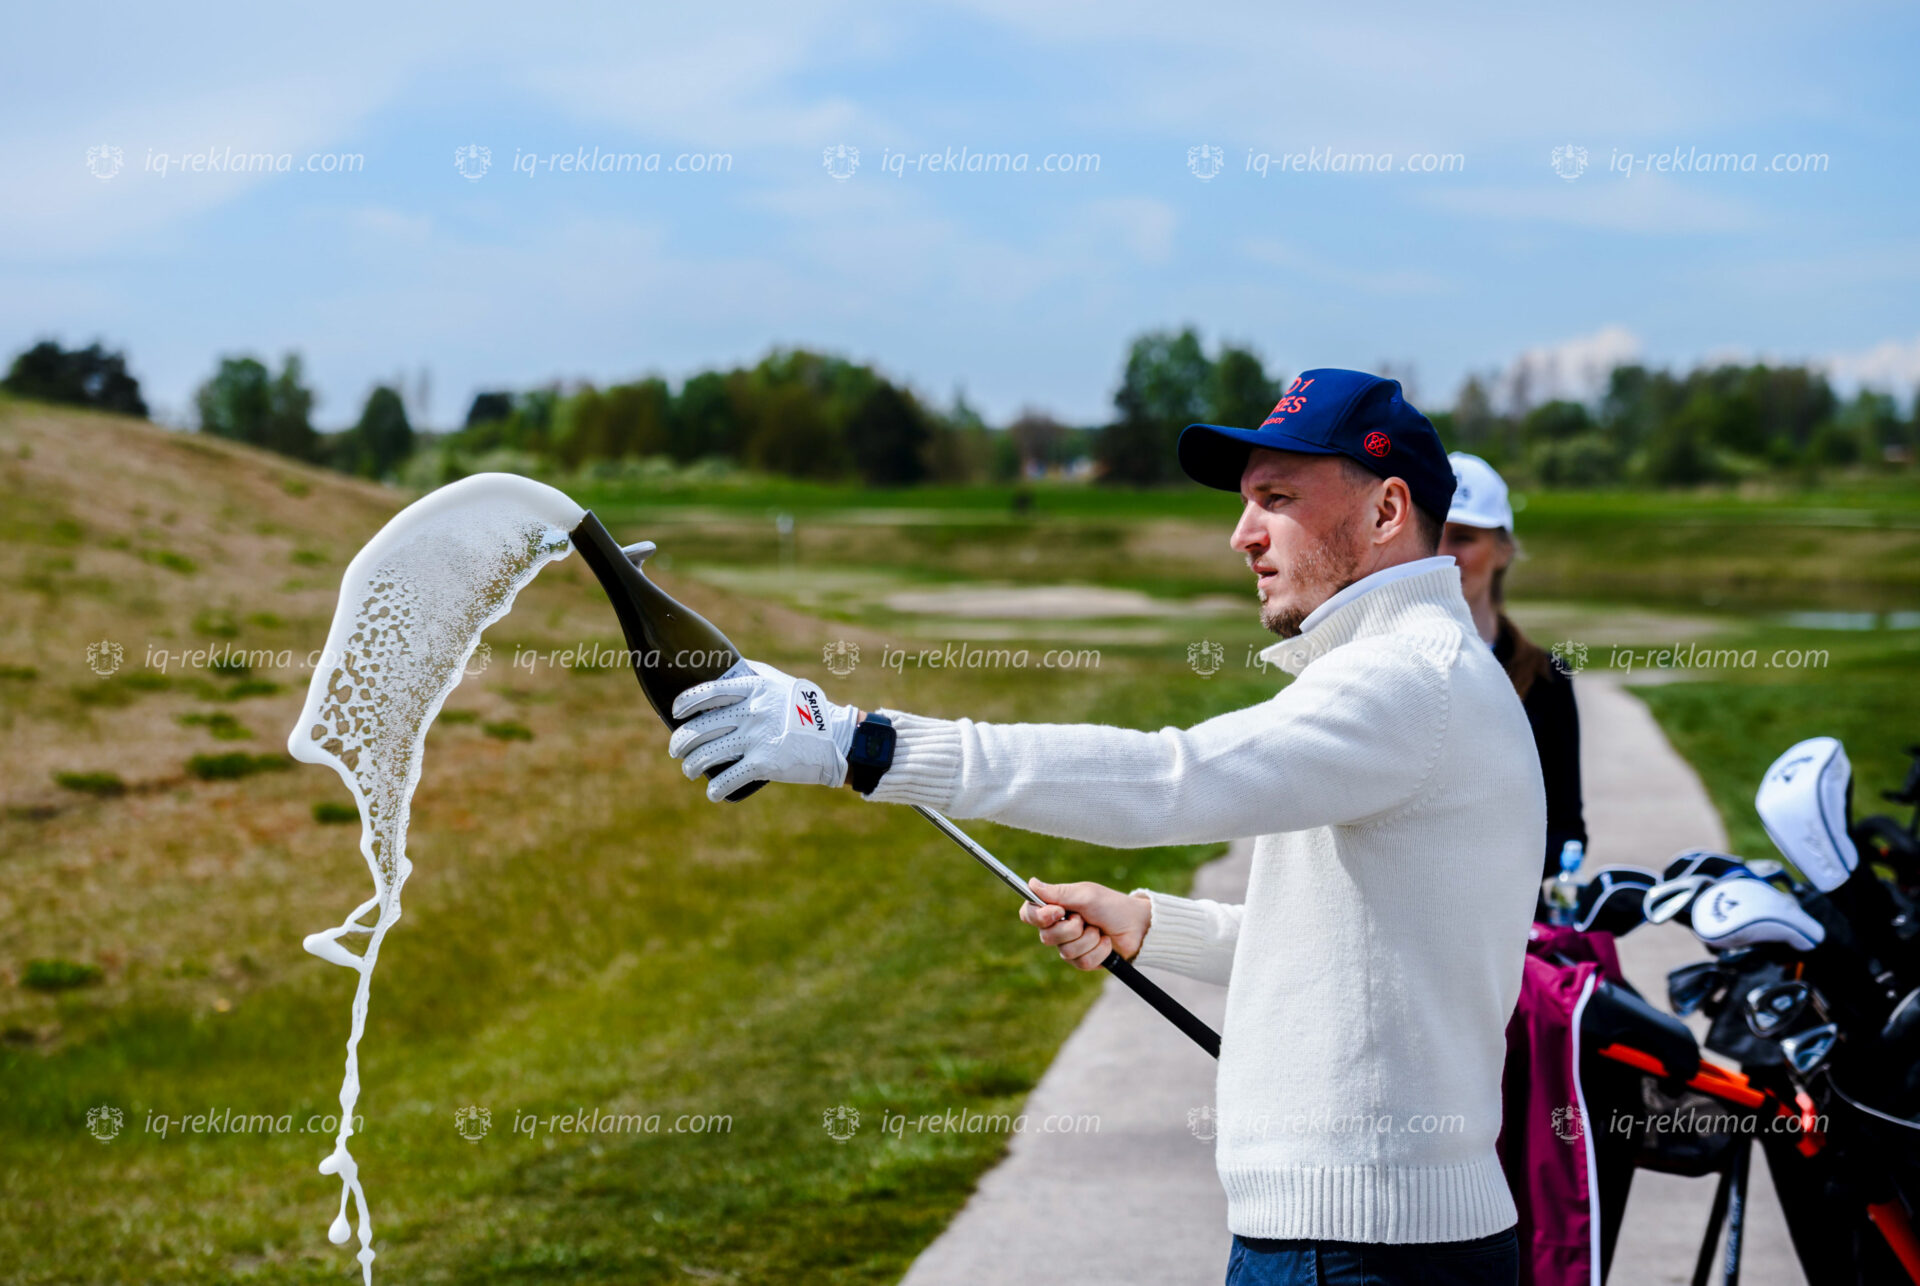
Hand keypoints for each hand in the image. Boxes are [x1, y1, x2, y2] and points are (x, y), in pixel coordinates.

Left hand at [667, 660, 858, 800]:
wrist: (837, 739)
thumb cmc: (806, 708)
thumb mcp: (780, 683)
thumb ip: (753, 676)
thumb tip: (724, 670)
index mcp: (754, 688)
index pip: (708, 693)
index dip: (685, 703)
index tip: (675, 713)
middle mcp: (752, 711)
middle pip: (701, 728)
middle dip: (681, 743)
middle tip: (677, 750)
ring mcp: (757, 738)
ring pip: (708, 754)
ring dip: (692, 766)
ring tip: (690, 771)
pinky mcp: (764, 764)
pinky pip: (729, 778)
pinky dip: (716, 789)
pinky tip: (713, 793)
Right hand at [1018, 878, 1151, 970]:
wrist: (1137, 927)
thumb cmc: (1111, 906)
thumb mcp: (1086, 895)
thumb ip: (1058, 893)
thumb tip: (1031, 884)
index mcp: (1056, 907)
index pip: (1029, 913)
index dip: (1038, 916)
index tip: (1058, 912)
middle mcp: (1059, 927)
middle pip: (1046, 937)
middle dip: (1071, 929)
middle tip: (1085, 919)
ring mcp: (1070, 945)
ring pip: (1065, 951)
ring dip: (1088, 939)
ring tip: (1099, 930)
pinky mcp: (1083, 960)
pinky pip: (1082, 962)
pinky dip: (1098, 951)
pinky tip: (1106, 943)